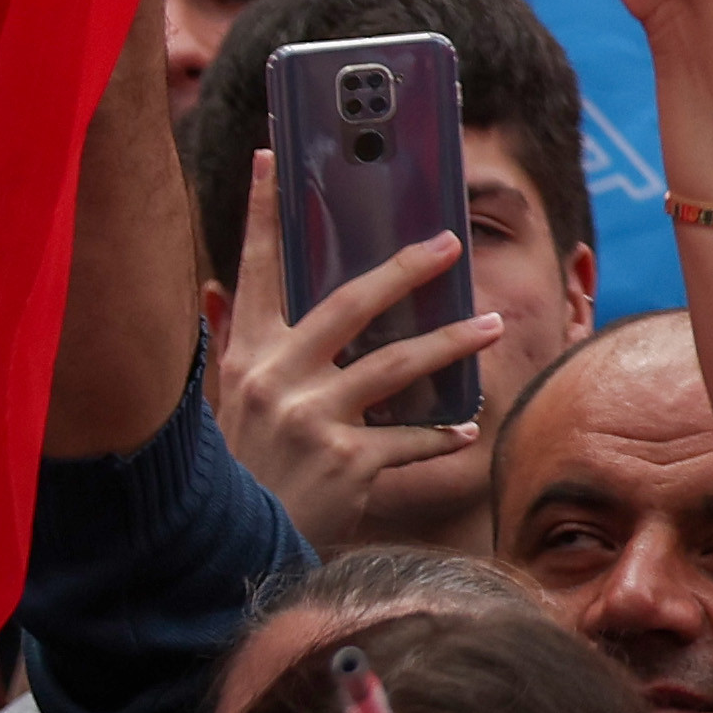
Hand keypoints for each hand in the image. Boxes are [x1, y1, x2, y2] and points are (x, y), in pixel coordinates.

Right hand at [211, 152, 502, 551]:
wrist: (230, 555)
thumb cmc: (237, 475)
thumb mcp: (227, 408)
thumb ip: (237, 350)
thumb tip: (221, 291)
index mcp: (244, 359)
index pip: (254, 271)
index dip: (263, 213)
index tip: (273, 157)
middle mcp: (275, 380)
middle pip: (350, 304)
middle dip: (403, 269)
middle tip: (447, 243)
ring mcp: (312, 419)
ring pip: (398, 364)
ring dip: (452, 343)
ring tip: (490, 323)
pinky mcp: (346, 461)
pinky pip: (410, 437)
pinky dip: (441, 434)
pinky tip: (466, 429)